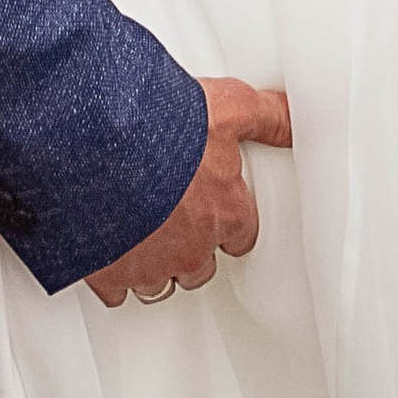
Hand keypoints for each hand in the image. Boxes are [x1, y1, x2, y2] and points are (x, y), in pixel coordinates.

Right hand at [85, 78, 291, 307]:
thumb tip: (294, 120)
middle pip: (200, 266)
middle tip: (175, 216)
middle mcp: (193, 248)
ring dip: (153, 262)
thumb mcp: (230, 106)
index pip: (242, 236)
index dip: (229, 224)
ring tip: (141, 233)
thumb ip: (267, 117)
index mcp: (225, 213)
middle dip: (190, 246)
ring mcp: (150, 264)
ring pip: (159, 281)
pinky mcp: (109, 274)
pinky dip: (112, 274)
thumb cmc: (166, 125)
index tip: (218, 212)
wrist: (103, 141)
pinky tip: (108, 248)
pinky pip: (116, 291)